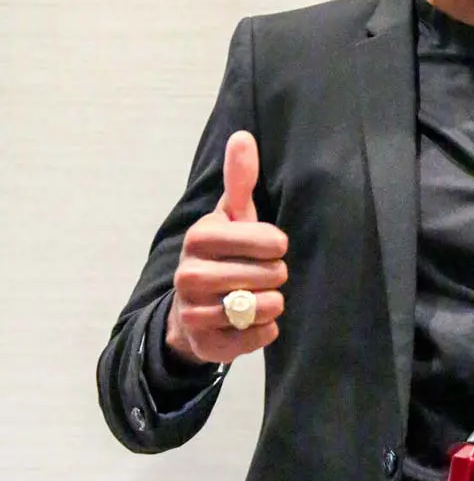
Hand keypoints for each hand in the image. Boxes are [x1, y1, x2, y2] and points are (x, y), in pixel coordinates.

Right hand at [166, 131, 287, 365]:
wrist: (192, 309)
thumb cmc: (222, 253)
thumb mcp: (231, 215)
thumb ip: (240, 178)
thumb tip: (243, 136)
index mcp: (200, 237)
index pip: (268, 241)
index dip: (277, 245)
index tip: (272, 246)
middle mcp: (189, 274)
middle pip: (268, 275)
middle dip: (275, 275)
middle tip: (265, 274)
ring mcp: (194, 312)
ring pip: (262, 306)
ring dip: (272, 302)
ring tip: (261, 295)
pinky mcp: (206, 344)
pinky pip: (258, 337)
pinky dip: (264, 330)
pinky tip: (252, 320)